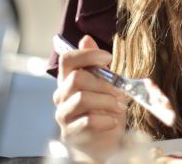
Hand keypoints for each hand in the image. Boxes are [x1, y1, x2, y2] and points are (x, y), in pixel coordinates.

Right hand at [52, 35, 127, 158]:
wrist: (103, 141)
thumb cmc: (104, 109)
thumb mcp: (106, 84)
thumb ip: (96, 64)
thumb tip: (86, 39)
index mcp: (68, 80)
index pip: (67, 59)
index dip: (87, 55)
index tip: (108, 57)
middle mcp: (61, 95)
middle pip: (76, 78)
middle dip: (104, 83)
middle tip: (120, 92)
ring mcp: (63, 115)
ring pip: (82, 98)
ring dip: (106, 101)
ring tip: (119, 107)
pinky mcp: (69, 133)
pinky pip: (86, 121)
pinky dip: (105, 120)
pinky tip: (113, 121)